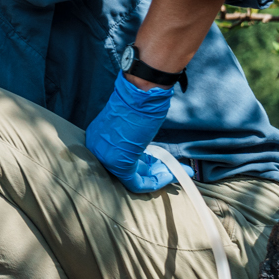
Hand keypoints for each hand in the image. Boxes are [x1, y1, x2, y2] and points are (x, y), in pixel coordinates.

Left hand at [85, 74, 184, 192]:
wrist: (140, 95)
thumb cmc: (139, 102)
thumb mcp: (132, 123)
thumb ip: (133, 140)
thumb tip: (145, 152)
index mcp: (98, 137)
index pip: (120, 159)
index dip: (143, 163)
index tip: (160, 163)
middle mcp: (98, 149)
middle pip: (127, 170)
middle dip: (154, 172)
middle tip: (173, 171)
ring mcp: (106, 158)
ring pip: (134, 177)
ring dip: (160, 176)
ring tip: (180, 171)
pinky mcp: (118, 164)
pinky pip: (137, 183)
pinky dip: (156, 181)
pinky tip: (172, 175)